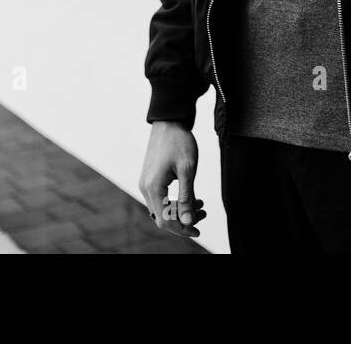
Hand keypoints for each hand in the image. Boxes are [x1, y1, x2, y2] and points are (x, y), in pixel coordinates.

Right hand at [138, 121, 206, 237]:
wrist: (169, 121)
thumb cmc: (179, 142)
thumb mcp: (188, 170)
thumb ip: (187, 197)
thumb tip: (188, 221)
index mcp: (153, 187)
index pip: (165, 220)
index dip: (182, 229)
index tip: (198, 229)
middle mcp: (146, 187)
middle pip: (162, 217)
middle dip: (183, 219)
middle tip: (204, 214)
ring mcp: (146, 183)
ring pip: (162, 208)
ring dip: (180, 210)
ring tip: (202, 205)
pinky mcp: (150, 178)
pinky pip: (161, 198)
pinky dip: (175, 201)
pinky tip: (192, 197)